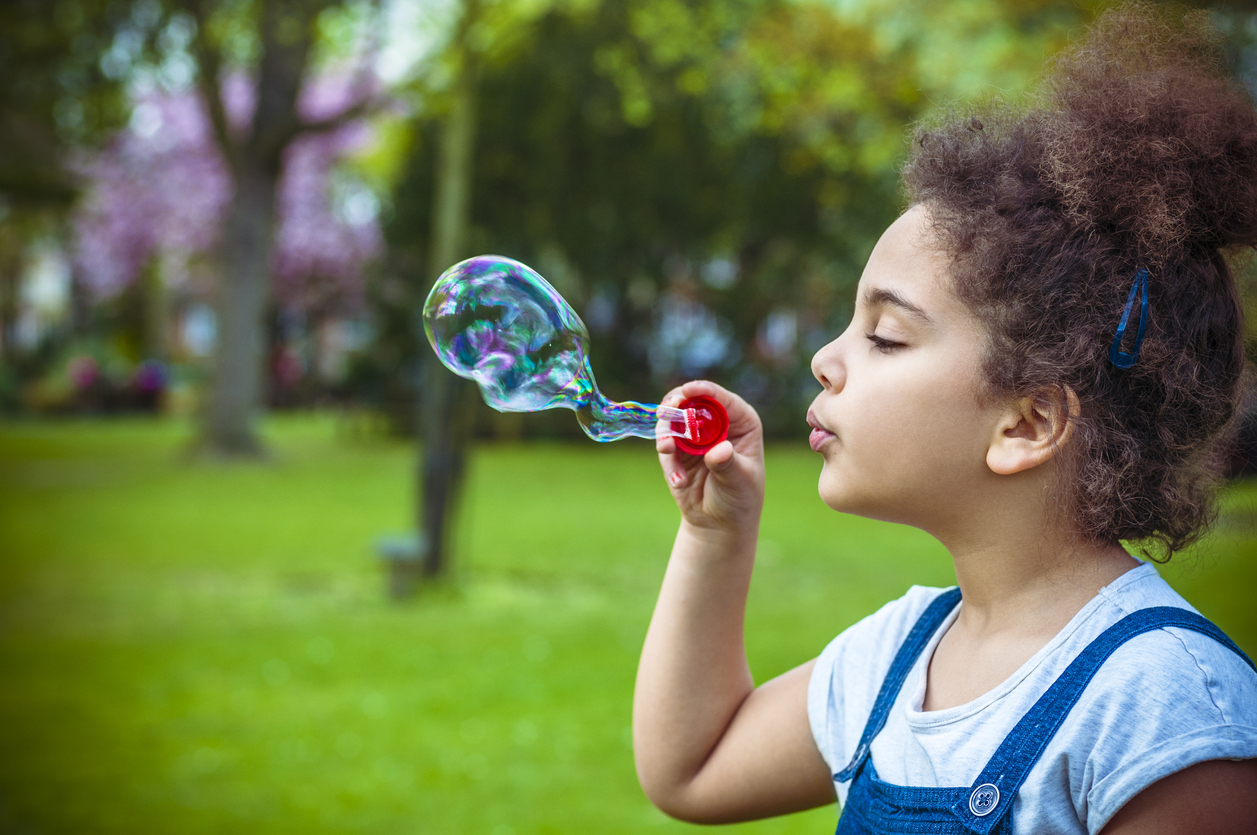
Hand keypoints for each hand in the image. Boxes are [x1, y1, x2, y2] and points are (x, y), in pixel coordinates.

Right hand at [657, 380, 764, 534]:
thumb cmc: (740, 498)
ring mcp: (695, 436)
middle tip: (667, 413)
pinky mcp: (677, 450)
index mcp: (741, 422)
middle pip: (691, 401)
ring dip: (666, 433)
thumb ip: (728, 464)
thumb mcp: (740, 481)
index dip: (704, 390)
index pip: (722, 399)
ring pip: (672, 420)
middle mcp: (717, 423)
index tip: (688, 390)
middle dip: (676, 405)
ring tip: (666, 450)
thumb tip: (719, 450)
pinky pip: (665, 446)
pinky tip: (679, 481)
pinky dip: (668, 461)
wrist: (719, 523)